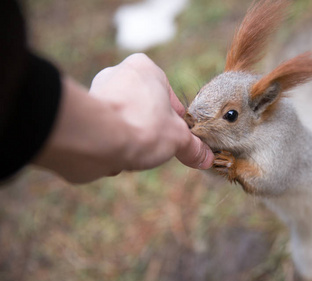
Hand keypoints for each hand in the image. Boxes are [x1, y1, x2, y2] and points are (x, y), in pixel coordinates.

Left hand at [34, 54, 212, 182]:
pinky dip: (113, 144)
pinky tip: (117, 155)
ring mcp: (97, 93)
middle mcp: (118, 74)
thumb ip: (192, 147)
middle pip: (145, 107)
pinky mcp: (83, 113)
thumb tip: (205, 158)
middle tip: (158, 146)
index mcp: (144, 68)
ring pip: (125, 120)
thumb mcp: (178, 139)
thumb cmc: (141, 126)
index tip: (178, 137)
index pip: (168, 96)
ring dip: (132, 137)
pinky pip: (106, 130)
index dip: (175, 120)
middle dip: (152, 128)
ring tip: (136, 152)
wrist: (96, 140)